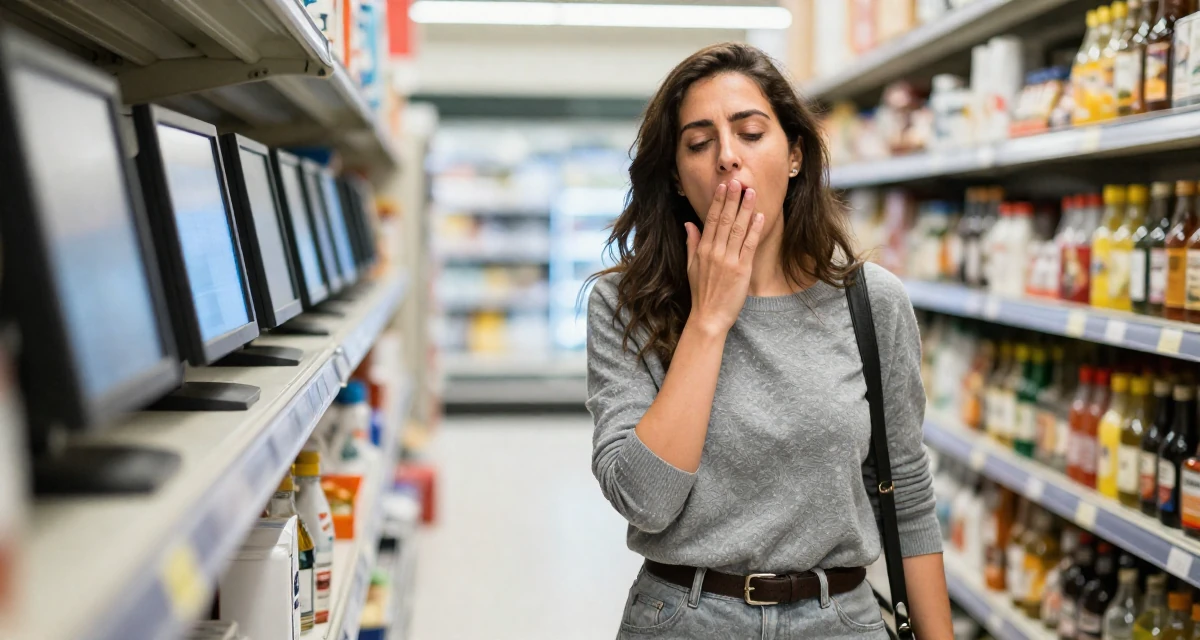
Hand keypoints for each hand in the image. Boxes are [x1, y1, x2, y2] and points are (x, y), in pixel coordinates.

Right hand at [684, 180, 764, 335]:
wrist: (709, 317)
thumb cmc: (701, 293)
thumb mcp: (691, 267)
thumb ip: (692, 243)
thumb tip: (689, 224)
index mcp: (703, 250)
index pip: (711, 220)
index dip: (719, 202)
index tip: (724, 187)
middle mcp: (715, 252)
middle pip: (725, 220)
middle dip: (733, 199)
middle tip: (738, 182)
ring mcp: (729, 260)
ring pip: (738, 229)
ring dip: (746, 210)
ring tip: (751, 193)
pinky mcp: (742, 270)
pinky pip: (749, 245)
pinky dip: (755, 230)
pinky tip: (760, 217)